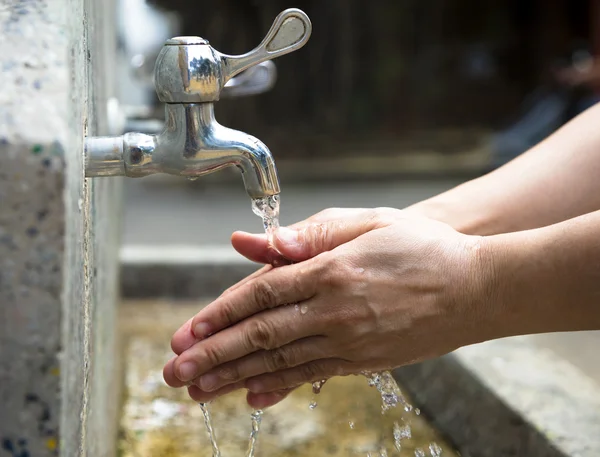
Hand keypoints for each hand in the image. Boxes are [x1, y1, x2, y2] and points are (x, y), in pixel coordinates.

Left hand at [163, 208, 493, 407]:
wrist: (477, 287)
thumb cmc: (421, 247)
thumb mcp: (367, 224)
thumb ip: (309, 235)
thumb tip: (255, 240)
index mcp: (332, 271)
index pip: (261, 295)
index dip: (219, 314)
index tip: (187, 332)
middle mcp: (336, 311)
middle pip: (260, 335)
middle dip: (212, 356)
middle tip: (173, 374)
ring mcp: (351, 341)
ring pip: (280, 361)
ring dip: (234, 377)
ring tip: (198, 391)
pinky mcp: (366, 360)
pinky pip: (313, 375)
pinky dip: (280, 386)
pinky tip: (253, 396)